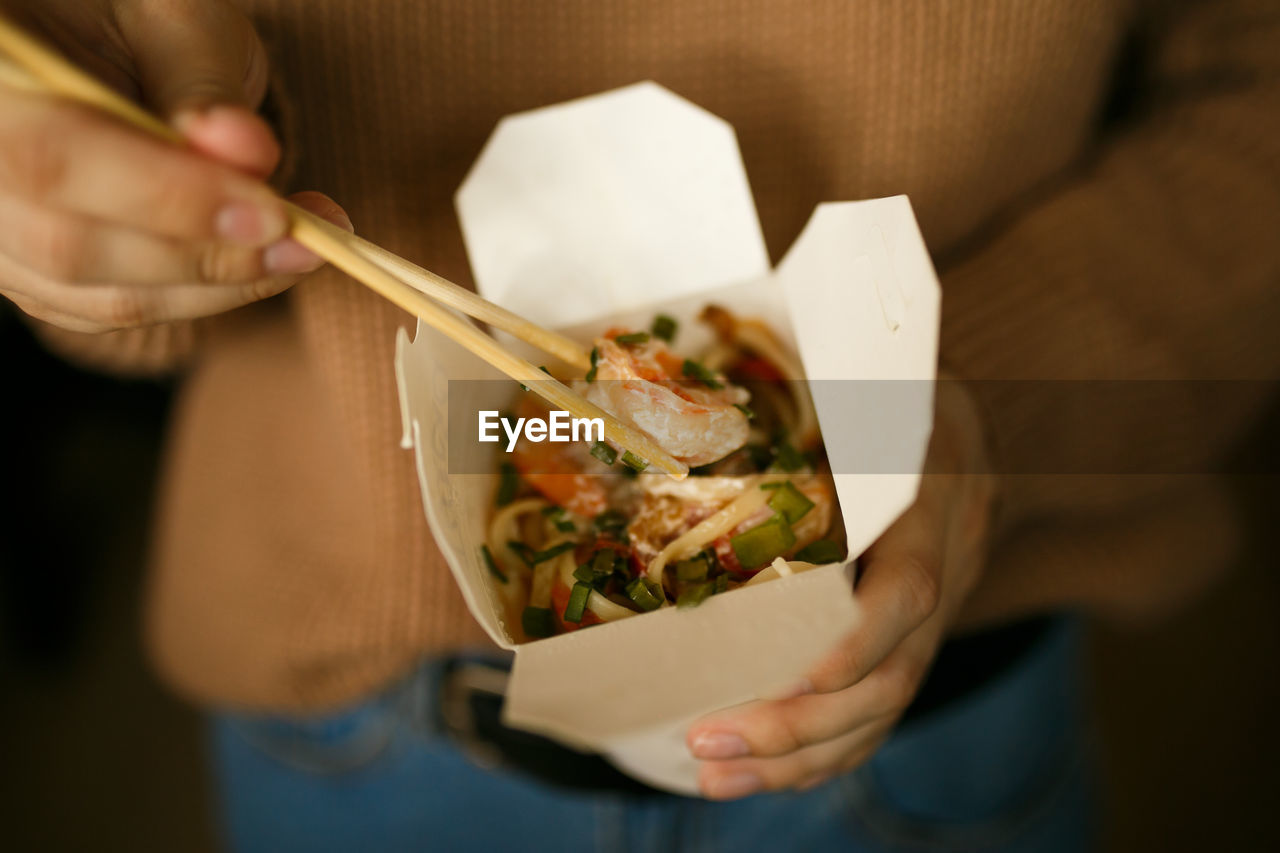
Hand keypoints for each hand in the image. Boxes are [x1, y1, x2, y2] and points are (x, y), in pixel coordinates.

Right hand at [0, 0, 349, 332]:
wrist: (104, 46)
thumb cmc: (132, 18)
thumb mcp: (172, 16)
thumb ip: (202, 81)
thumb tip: (248, 152)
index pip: (47, 157)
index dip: (162, 197)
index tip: (271, 211)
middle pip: (64, 244)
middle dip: (201, 256)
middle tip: (305, 243)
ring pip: (92, 294)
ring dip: (214, 286)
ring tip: (303, 250)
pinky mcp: (28, 271)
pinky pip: (110, 311)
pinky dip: (197, 296)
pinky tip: (260, 261)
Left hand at [686, 380, 997, 798]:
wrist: (953, 409)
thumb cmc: (881, 376)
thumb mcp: (859, 371)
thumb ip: (809, 393)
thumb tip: (692, 398)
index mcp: (933, 489)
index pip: (909, 589)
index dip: (854, 645)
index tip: (789, 680)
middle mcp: (951, 557)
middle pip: (895, 673)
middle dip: (802, 724)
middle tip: (706, 742)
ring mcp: (946, 601)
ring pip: (888, 706)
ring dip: (802, 755)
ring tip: (716, 773)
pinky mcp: (924, 632)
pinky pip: (885, 707)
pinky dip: (826, 748)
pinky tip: (763, 771)